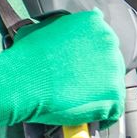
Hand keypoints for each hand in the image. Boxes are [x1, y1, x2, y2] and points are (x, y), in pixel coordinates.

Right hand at [0, 9, 125, 135]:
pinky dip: (101, 114)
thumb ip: (71, 28)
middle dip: (96, 74)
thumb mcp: (49, 26)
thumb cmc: (28, 56)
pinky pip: (114, 108)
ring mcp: (113, 68)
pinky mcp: (114, 94)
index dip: (91, 58)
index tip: (82, 67)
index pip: (102, 42)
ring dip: (99, 93)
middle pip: (110, 63)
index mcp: (94, 23)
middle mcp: (108, 42)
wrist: (23, 80)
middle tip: (77, 83)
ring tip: (77, 98)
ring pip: (113, 84)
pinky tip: (85, 111)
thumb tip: (77, 30)